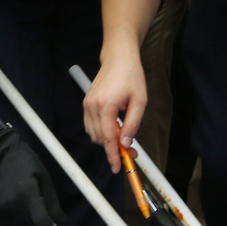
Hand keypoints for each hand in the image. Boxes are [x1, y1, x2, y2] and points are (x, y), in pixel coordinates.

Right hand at [0, 126, 68, 225]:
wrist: (1, 153)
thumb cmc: (27, 161)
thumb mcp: (44, 177)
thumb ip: (52, 201)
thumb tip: (60, 222)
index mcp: (27, 192)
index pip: (41, 220)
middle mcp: (14, 202)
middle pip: (34, 221)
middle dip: (44, 220)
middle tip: (52, 211)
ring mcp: (5, 205)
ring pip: (27, 218)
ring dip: (34, 212)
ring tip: (31, 190)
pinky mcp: (0, 205)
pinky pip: (18, 213)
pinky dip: (24, 208)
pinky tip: (22, 192)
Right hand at [84, 52, 147, 172]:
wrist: (118, 58)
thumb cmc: (131, 76)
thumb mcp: (140, 101)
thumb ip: (133, 124)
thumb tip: (126, 143)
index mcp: (105, 106)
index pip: (108, 138)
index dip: (113, 155)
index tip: (118, 167)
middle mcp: (92, 106)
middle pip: (100, 139)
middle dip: (113, 148)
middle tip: (130, 151)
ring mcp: (87, 105)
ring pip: (94, 134)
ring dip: (107, 140)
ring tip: (124, 138)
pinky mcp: (86, 103)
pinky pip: (91, 125)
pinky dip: (101, 132)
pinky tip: (114, 128)